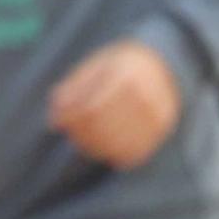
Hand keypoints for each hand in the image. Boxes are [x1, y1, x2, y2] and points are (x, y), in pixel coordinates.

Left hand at [48, 39, 181, 169]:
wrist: (160, 62)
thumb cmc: (117, 66)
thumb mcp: (93, 67)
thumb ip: (72, 90)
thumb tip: (54, 120)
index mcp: (124, 74)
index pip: (92, 107)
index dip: (72, 120)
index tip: (58, 123)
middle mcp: (145, 93)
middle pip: (106, 127)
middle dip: (81, 136)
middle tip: (71, 136)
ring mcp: (157, 111)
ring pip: (121, 143)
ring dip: (96, 148)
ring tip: (84, 143)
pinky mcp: (164, 125)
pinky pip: (138, 150)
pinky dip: (117, 155)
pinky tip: (105, 151)